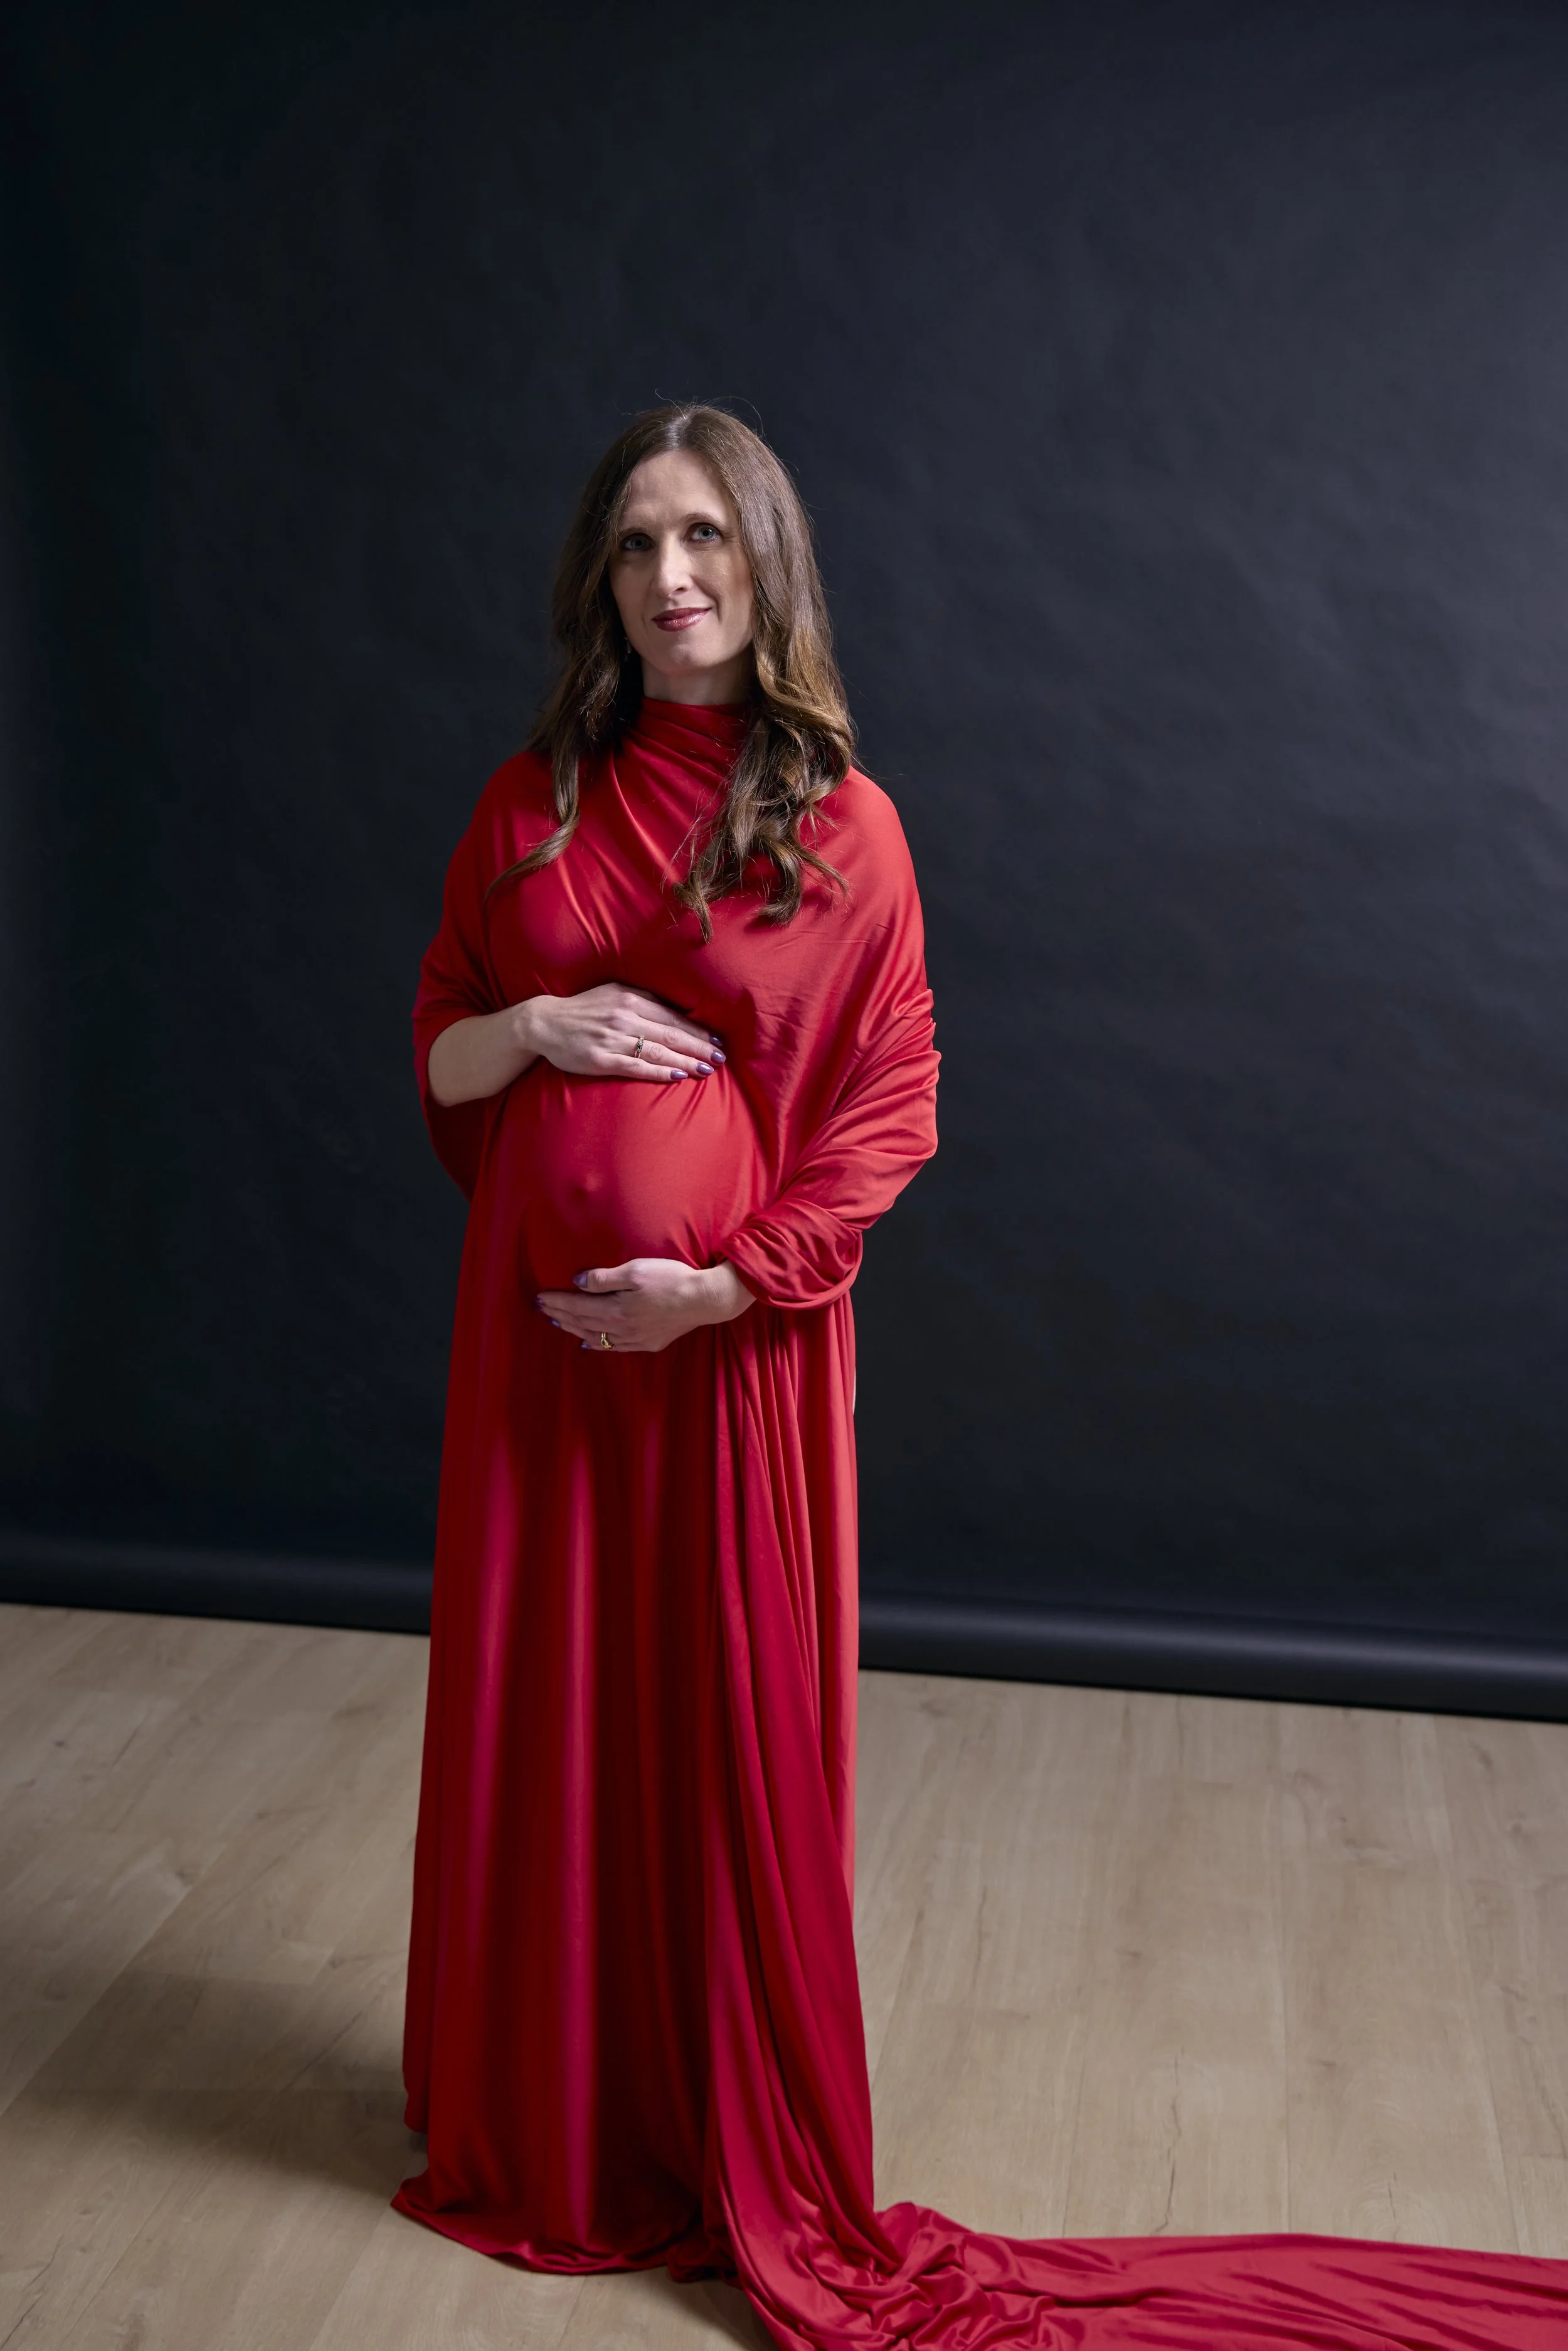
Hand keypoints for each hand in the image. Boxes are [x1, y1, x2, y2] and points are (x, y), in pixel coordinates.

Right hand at [525, 985, 722, 1082]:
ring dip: (685, 1061)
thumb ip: (643, 999)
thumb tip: (676, 1010)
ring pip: (658, 1051)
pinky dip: (659, 1072)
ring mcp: (613, 1038)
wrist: (544, 1023)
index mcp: (630, 998)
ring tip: (707, 1070)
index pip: (672, 1016)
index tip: (716, 1040)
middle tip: (721, 1058)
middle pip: (671, 1033)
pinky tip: (677, 1076)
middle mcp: (625, 1016)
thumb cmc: (584, 1009)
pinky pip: (636, 1067)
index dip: (697, 1030)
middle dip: (699, 1047)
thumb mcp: (613, 992)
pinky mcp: (601, 1059)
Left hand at [536, 1259, 755, 1353]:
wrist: (705, 1299)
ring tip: (558, 1322)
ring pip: (595, 1337)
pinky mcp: (648, 1343)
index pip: (578, 1306)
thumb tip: (578, 1282)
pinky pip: (614, 1347)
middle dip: (561, 1314)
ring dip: (574, 1329)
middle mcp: (621, 1329)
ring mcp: (635, 1339)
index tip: (540, 1296)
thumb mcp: (635, 1270)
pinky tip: (587, 1343)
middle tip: (542, 1308)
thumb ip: (604, 1278)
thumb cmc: (672, 1279)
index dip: (557, 1301)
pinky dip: (596, 1344)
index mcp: (616, 1309)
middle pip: (583, 1323)